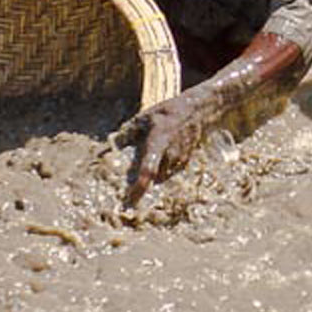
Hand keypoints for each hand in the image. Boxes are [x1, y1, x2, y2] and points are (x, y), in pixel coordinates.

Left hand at [118, 88, 216, 205]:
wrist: (199, 112)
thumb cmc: (169, 112)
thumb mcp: (146, 116)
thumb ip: (129, 131)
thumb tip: (113, 144)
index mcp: (159, 142)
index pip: (150, 169)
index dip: (140, 186)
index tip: (130, 200)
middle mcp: (171, 155)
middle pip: (154, 178)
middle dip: (142, 185)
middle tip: (128, 190)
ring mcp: (180, 160)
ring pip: (161, 176)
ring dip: (152, 177)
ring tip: (142, 174)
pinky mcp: (184, 163)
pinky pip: (168, 172)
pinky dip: (161, 171)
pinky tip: (158, 161)